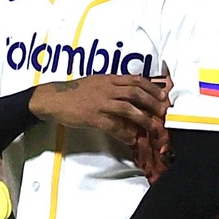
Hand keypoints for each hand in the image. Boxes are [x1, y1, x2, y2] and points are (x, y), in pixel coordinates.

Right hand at [31, 75, 169, 139]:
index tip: (163, 96)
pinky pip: (113, 125)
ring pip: (128, 109)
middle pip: (136, 93)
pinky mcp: (93, 117)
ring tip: (154, 128)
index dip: (152, 88)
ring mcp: (100, 102)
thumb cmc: (75, 92)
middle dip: (153, 103)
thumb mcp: (97, 82)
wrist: (53, 98)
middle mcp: (107, 88)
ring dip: (144, 119)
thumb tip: (132, 94)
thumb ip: (113, 86)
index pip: (136, 80)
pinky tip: (132, 139)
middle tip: (165, 113)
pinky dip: (124, 133)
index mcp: (109, 79)